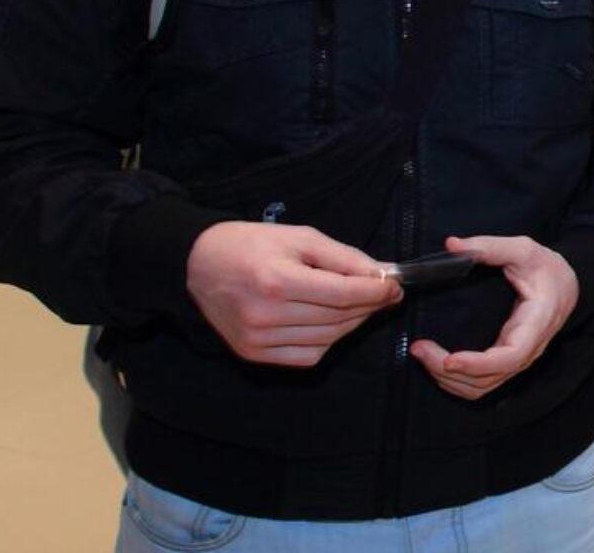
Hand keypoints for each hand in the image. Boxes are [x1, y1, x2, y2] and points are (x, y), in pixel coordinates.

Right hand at [186, 222, 401, 366]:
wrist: (198, 263)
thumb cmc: (251, 244)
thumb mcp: (301, 237)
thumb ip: (344, 258)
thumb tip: (383, 275)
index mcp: (278, 281)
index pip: (344, 294)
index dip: (376, 292)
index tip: (395, 287)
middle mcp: (266, 316)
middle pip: (338, 318)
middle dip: (369, 306)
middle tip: (383, 293)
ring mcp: (258, 340)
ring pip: (328, 339)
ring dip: (352, 323)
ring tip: (357, 303)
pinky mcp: (252, 354)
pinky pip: (307, 356)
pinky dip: (327, 341)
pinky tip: (329, 322)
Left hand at [409, 235, 578, 400]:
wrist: (568, 286)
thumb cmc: (547, 269)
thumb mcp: (523, 249)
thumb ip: (489, 246)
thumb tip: (452, 245)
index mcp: (535, 323)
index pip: (511, 355)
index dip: (479, 363)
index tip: (450, 359)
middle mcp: (528, 350)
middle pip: (489, 377)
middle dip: (451, 371)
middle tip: (420, 349)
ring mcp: (517, 360)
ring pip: (482, 387)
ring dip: (450, 380)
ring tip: (423, 356)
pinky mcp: (507, 362)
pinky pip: (482, 384)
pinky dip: (457, 382)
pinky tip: (438, 365)